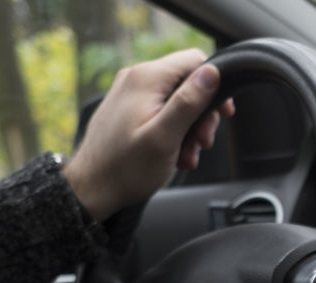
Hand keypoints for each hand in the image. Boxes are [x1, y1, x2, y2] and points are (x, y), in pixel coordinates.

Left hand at [62, 48, 235, 220]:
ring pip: (176, 99)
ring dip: (189, 128)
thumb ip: (188, 102)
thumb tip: (212, 72)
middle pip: (187, 83)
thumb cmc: (125, 169)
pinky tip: (174, 154)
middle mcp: (136, 78)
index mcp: (146, 79)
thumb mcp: (165, 137)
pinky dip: (173, 131)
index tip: (223, 113)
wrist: (92, 188)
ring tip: (186, 155)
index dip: (215, 85)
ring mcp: (130, 92)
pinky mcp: (128, 107)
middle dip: (201, 115)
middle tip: (202, 143)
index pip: (194, 60)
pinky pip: (161, 110)